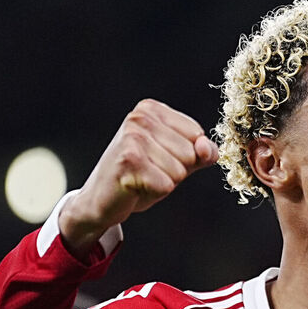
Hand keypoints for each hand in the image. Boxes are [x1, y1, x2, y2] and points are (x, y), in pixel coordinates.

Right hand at [59, 99, 218, 252]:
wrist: (102, 199)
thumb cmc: (141, 176)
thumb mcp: (177, 159)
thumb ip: (201, 152)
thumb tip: (206, 148)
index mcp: (151, 109)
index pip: (196, 135)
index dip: (185, 156)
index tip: (159, 158)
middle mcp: (140, 118)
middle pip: (189, 154)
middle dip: (174, 171)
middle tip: (149, 171)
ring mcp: (132, 138)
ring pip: (179, 171)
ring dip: (163, 183)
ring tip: (142, 179)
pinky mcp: (128, 162)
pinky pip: (166, 185)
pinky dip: (154, 193)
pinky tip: (135, 187)